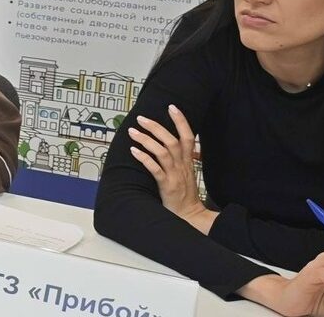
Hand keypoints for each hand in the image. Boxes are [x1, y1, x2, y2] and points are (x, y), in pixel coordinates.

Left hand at [127, 105, 215, 232]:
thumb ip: (181, 158)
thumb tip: (172, 142)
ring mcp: (174, 175)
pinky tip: (134, 151)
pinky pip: (155, 169)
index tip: (172, 107)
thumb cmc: (185, 194)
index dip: (181, 121)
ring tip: (133, 132)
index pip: (188, 137)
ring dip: (146, 140)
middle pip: (171, 141)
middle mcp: (182, 165)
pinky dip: (144, 158)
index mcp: (188, 161)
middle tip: (141, 118)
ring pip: (162, 152)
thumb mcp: (186, 172)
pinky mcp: (166, 185)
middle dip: (156, 127)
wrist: (190, 215)